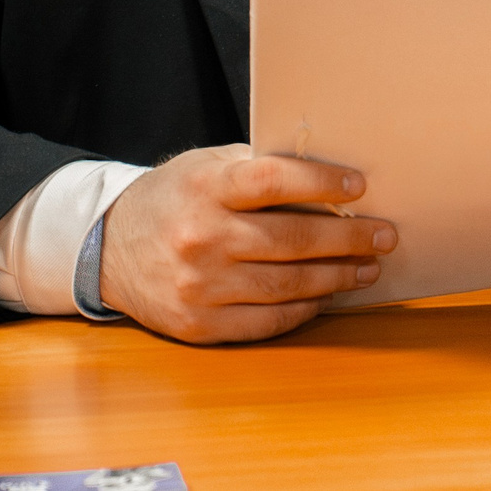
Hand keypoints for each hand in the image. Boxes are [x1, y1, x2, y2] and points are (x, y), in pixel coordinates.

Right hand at [97, 144, 397, 342]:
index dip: (321, 182)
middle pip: (291, 239)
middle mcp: (201, 236)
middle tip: (383, 234)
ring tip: (366, 268)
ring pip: (287, 285)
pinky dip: (303, 309)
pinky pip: (267, 321)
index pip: (272, 180)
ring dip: (336, 277)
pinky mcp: (200, 324)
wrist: (107, 250)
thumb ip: (256, 168)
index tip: (359, 186)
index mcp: (204, 187)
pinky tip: (325, 296)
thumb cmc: (171, 199)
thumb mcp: (204, 166)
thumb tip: (327, 176)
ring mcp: (200, 285)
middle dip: (347, 238)